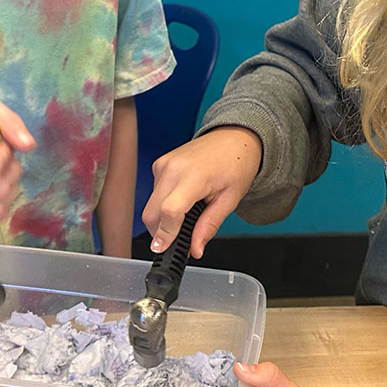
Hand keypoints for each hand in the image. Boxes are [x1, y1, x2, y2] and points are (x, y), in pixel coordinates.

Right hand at [144, 126, 260, 257]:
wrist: (234, 137)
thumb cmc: (236, 163)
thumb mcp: (230, 199)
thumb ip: (209, 226)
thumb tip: (195, 249)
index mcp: (194, 176)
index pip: (170, 210)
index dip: (164, 234)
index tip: (162, 249)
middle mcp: (172, 168)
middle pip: (152, 212)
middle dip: (160, 232)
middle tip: (179, 241)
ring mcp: (163, 164)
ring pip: (150, 204)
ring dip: (162, 218)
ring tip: (187, 214)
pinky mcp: (159, 164)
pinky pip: (154, 192)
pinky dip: (163, 204)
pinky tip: (182, 200)